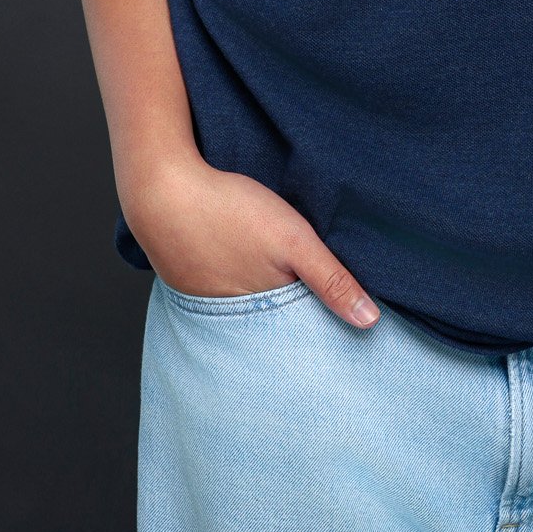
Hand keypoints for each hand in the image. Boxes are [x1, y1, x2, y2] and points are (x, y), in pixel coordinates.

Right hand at [125, 155, 381, 330]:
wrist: (162, 188)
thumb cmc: (229, 212)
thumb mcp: (293, 240)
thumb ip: (331, 279)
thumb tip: (370, 321)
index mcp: (261, 318)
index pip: (300, 343)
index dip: (322, 338)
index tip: (348, 339)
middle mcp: (233, 322)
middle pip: (276, 332)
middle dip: (297, 327)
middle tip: (318, 319)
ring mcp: (209, 302)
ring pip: (251, 313)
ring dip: (268, 306)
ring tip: (286, 294)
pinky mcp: (193, 281)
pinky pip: (227, 295)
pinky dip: (243, 287)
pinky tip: (250, 270)